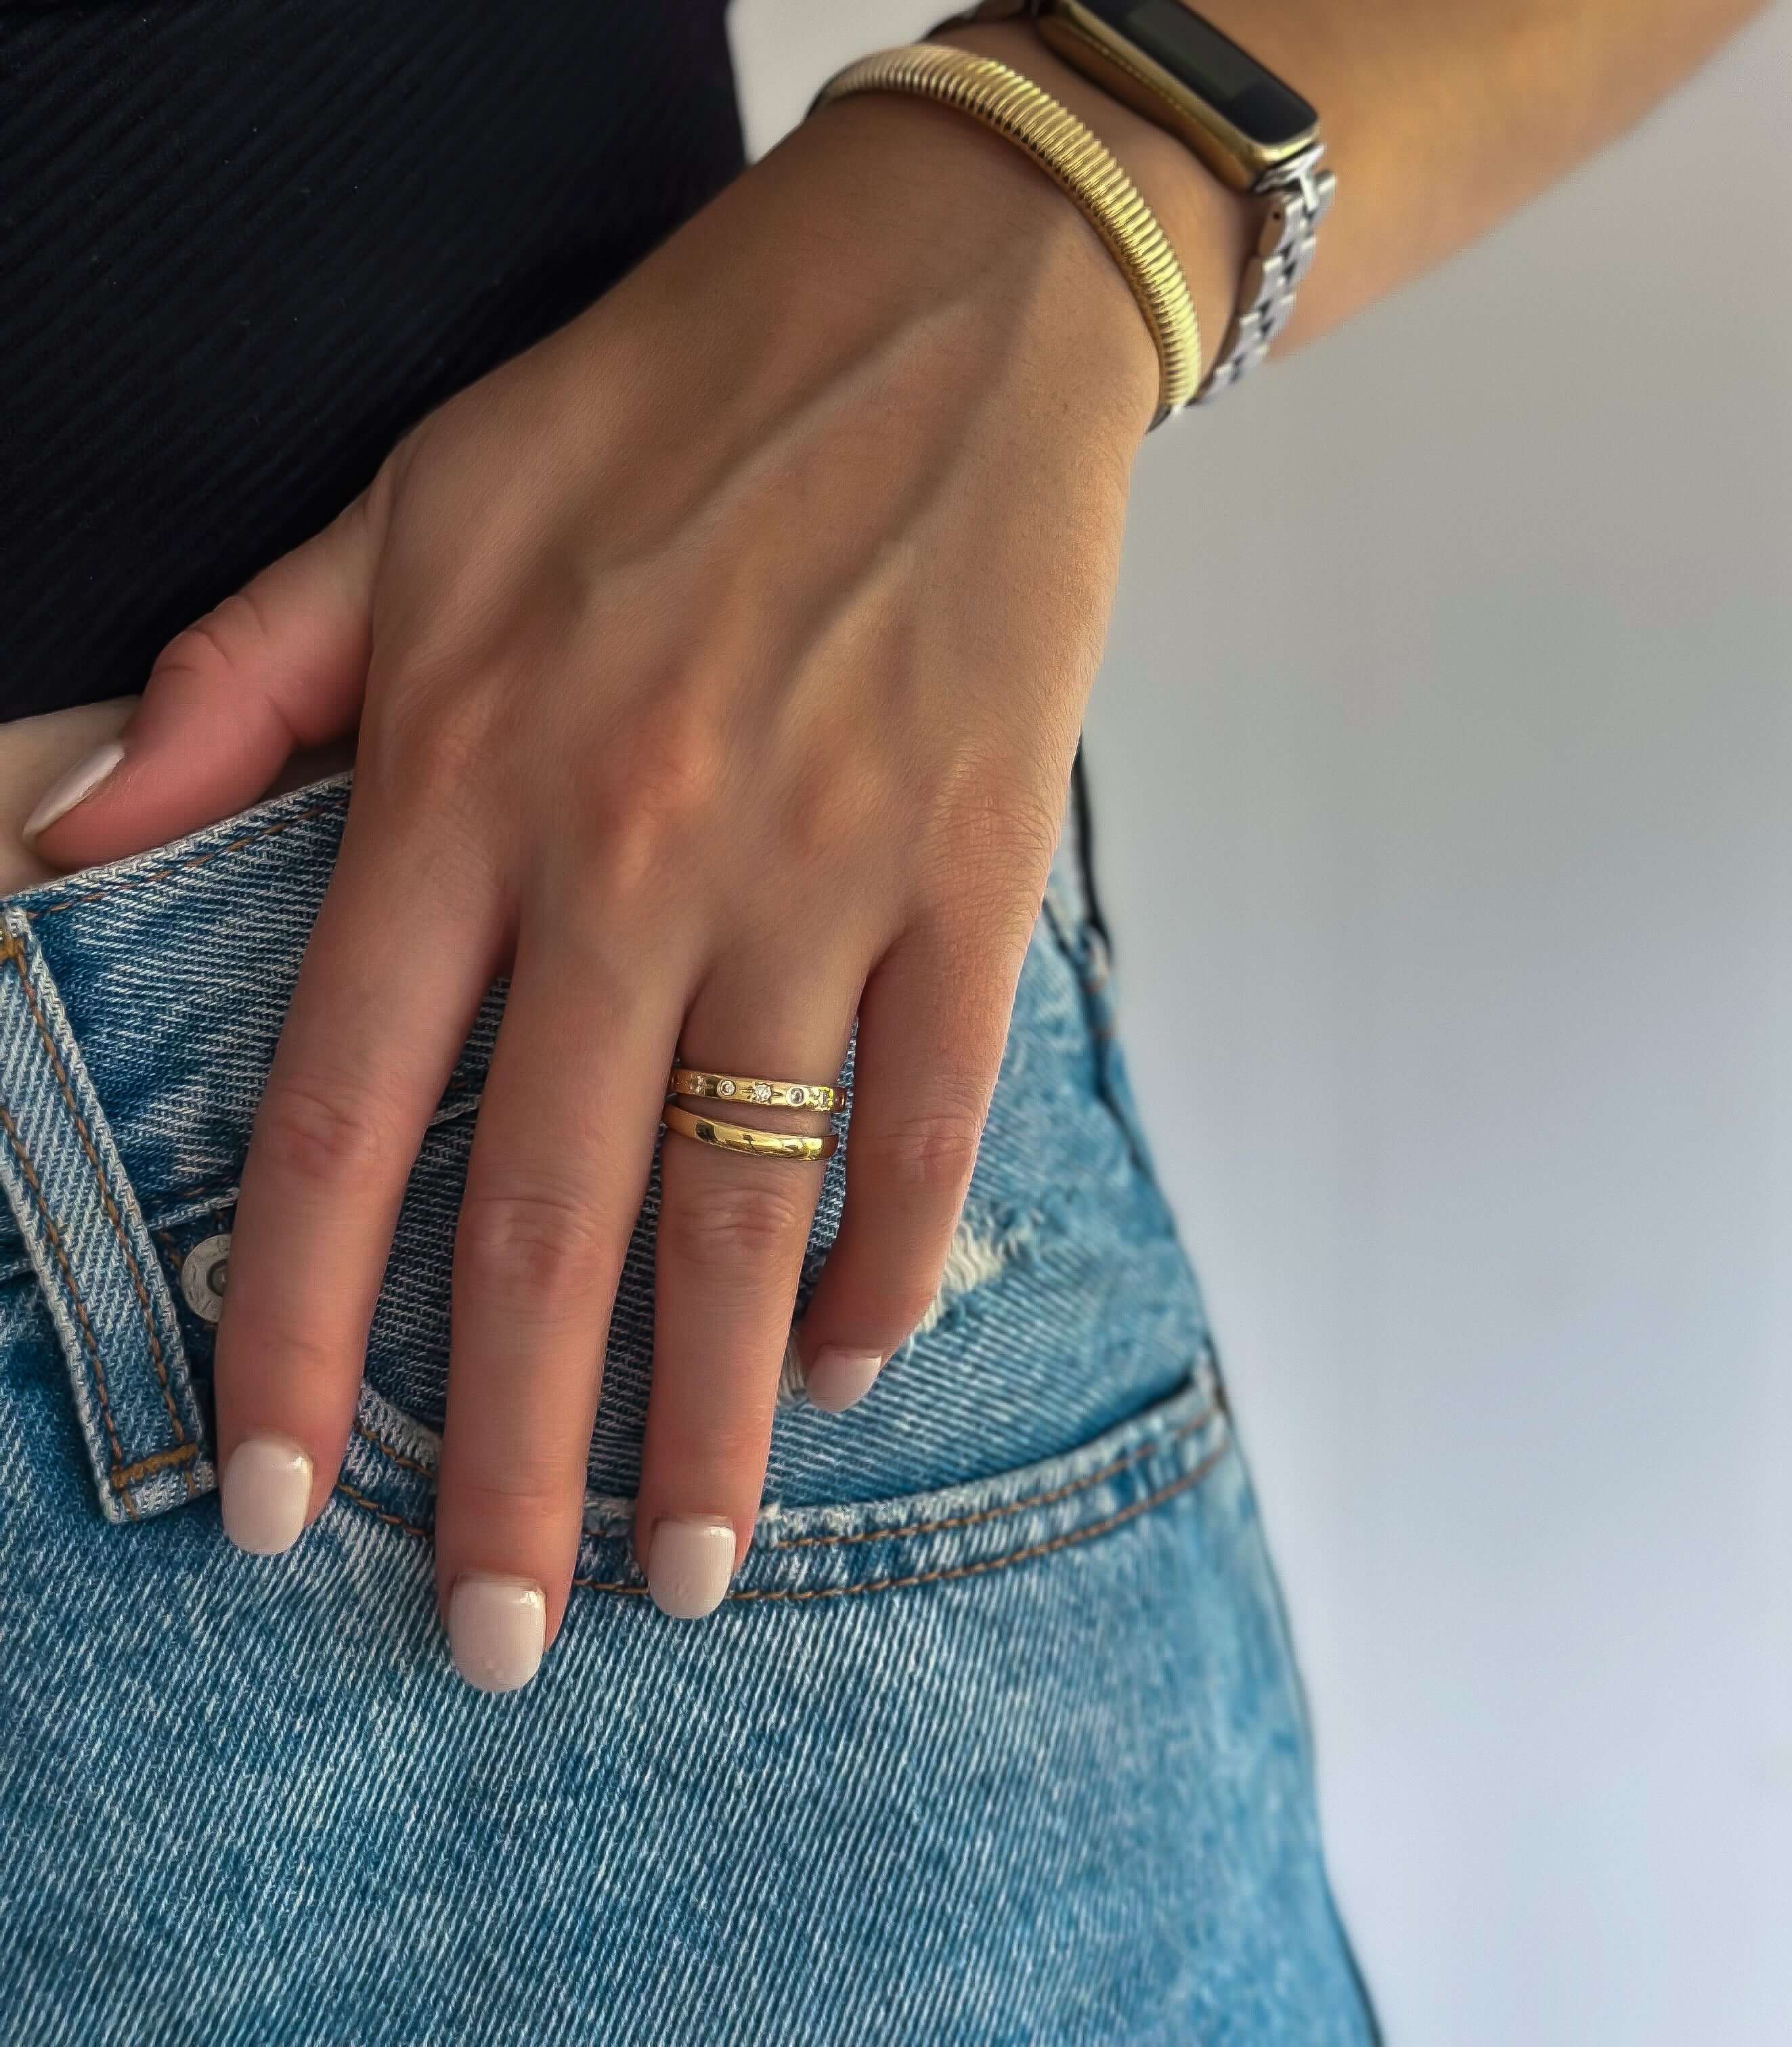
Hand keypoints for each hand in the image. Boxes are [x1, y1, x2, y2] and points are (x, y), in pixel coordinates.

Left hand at [28, 92, 1160, 1688]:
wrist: (944, 305)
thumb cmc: (673, 402)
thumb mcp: (414, 499)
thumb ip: (244, 686)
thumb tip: (72, 851)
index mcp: (467, 770)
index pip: (352, 1117)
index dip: (305, 1339)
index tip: (282, 1510)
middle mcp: (635, 851)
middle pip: (550, 1223)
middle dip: (516, 1465)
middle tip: (498, 1638)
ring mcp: (822, 870)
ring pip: (750, 1207)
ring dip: (717, 1418)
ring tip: (695, 1570)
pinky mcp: (976, 868)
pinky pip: (932, 1116)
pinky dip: (892, 1257)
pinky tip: (852, 1355)